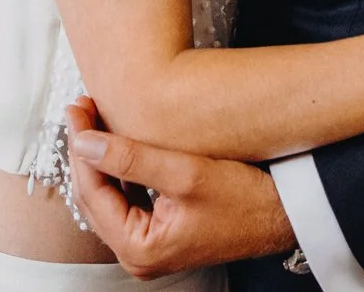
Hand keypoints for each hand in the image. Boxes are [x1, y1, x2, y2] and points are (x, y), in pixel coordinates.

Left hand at [64, 97, 294, 276]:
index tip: (77, 108)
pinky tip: (120, 142)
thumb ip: (130, 158)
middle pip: (93, 196)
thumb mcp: (186, 173)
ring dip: (100, 158)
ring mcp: (148, 247)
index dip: (80, 145)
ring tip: (97, 118)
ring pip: (107, 197)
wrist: (286, 213)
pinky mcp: (159, 235)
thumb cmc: (245, 198)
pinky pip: (125, 200)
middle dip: (86, 151)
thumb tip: (83, 141)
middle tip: (82, 107)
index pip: (92, 191)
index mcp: (139, 248)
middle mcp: (138, 256)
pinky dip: (119, 170)